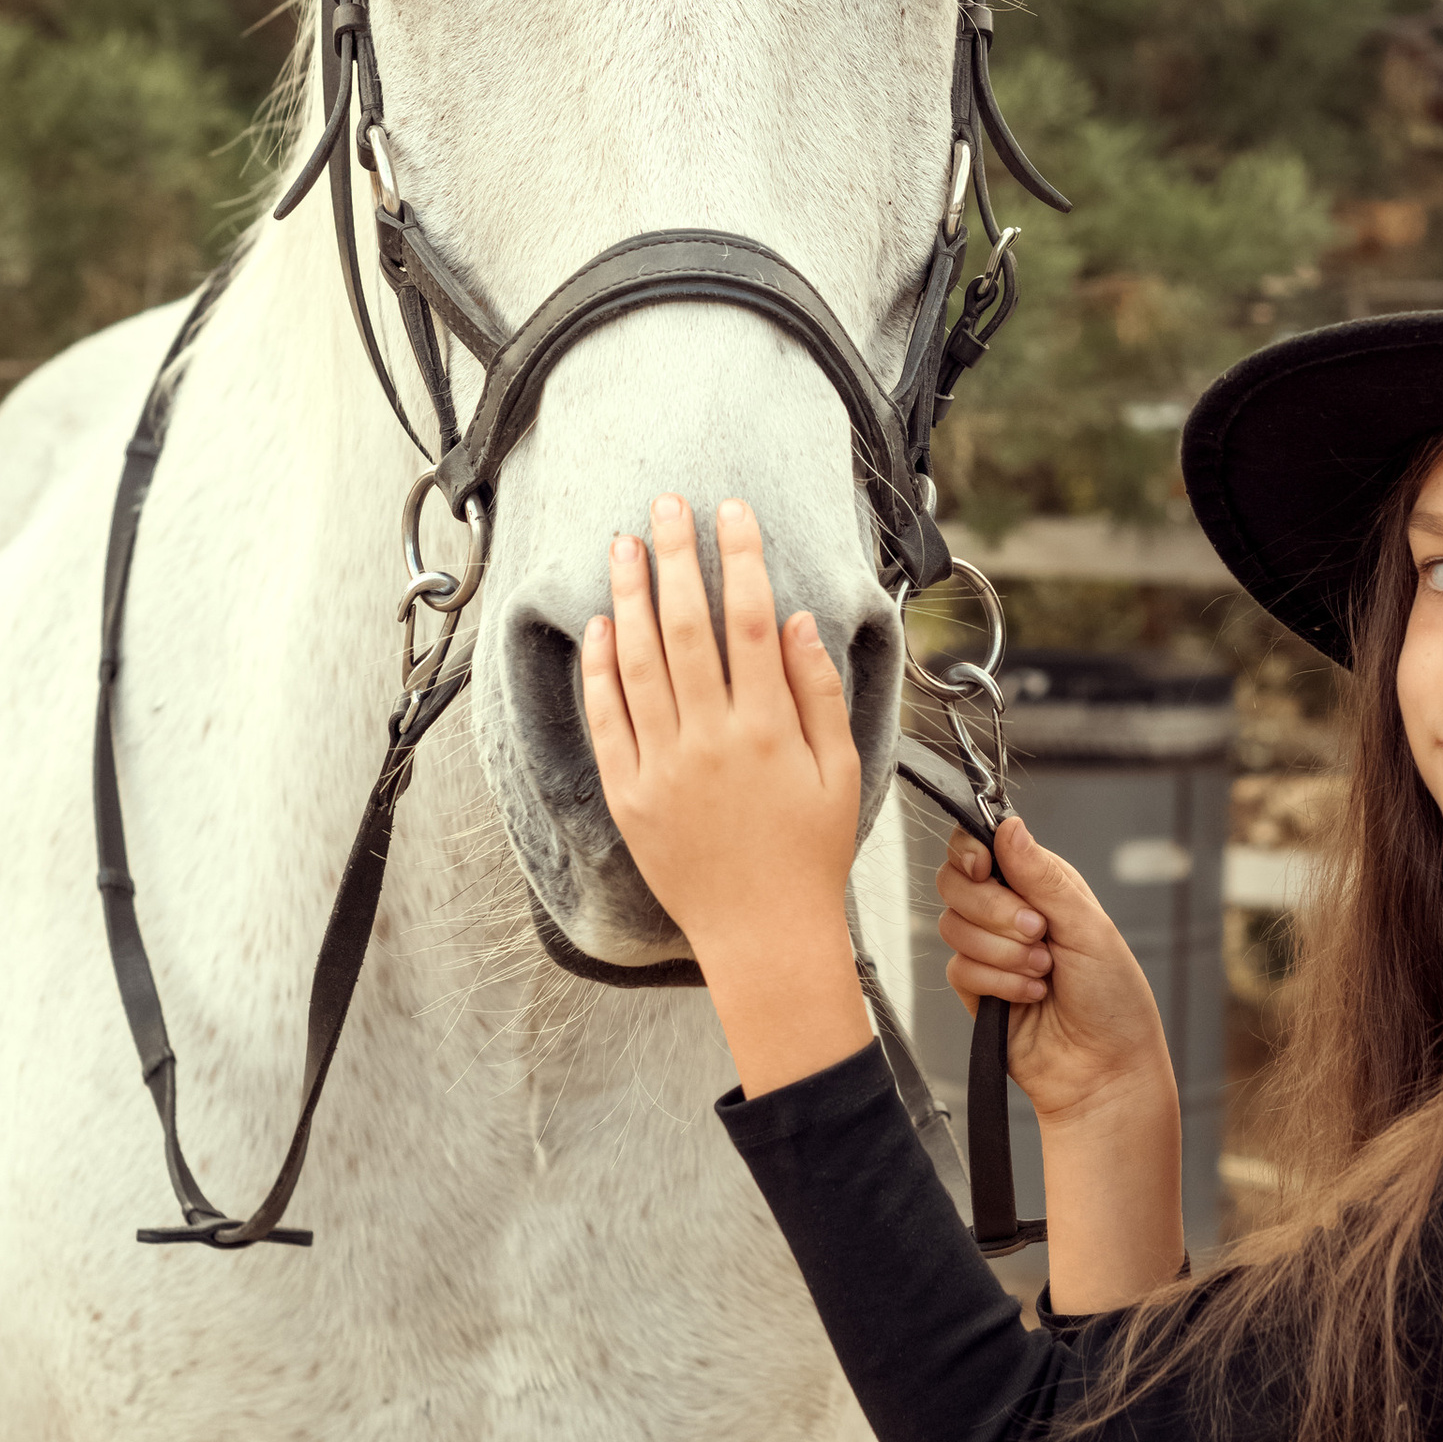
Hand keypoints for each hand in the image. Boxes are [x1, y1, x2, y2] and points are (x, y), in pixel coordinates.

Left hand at [582, 496, 871, 1093]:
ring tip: (622, 547)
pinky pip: (607, 718)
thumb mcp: (842, 771)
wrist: (764, 935)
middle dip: (676, 557)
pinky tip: (600, 626)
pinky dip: (601, 668)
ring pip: (639, 662)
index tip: (731, 510)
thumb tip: (795, 621)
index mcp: (770, 729)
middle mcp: (712, 739)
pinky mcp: (629, 793)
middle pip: (687, 626)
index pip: (749, 620)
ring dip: (630, 597)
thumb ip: (817, 692)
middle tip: (665, 506)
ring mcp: (664, 766)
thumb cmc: (811, 854)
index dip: (740, 557)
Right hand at [935, 815, 1173, 1135]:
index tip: (984, 867)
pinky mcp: (977, 990)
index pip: (983, 846)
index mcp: (1040, 885)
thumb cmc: (1113, 997)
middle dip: (994, 909)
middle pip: (956, 882)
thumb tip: (1009, 826)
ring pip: (952, 926)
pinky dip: (999, 982)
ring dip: (1003, 952)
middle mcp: (1010, 912)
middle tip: (1038, 931)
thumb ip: (1042, 877)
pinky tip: (1031, 995)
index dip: (972, 851)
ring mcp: (991, 951)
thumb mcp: (1087, 926)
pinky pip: (960, 969)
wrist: (1105, 1069)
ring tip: (1044, 972)